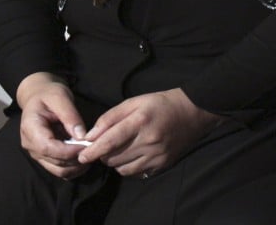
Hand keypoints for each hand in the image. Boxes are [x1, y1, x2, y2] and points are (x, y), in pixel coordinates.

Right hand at [15, 72, 89, 178]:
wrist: (39, 97)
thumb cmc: (49, 94)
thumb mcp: (61, 97)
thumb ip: (70, 116)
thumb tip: (81, 136)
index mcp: (30, 128)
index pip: (47, 147)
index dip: (68, 150)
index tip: (88, 145)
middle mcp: (30, 145)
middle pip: (54, 161)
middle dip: (76, 158)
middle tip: (96, 148)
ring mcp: (37, 153)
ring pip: (58, 169)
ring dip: (77, 166)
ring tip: (92, 152)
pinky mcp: (45, 156)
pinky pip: (59, 169)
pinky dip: (74, 168)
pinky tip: (85, 157)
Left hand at [78, 88, 222, 177]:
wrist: (194, 112)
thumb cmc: (161, 103)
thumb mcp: (134, 102)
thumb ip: (110, 118)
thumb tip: (90, 137)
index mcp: (140, 121)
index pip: (110, 141)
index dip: (93, 151)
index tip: (81, 155)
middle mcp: (149, 140)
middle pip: (113, 158)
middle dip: (104, 154)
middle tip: (108, 145)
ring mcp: (157, 155)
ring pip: (122, 169)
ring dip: (116, 162)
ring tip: (123, 149)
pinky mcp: (163, 164)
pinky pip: (136, 173)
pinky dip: (130, 167)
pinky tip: (135, 155)